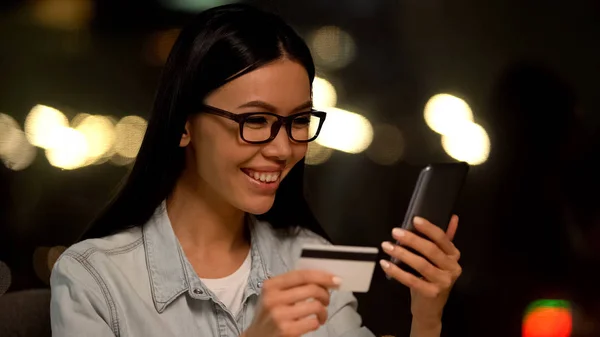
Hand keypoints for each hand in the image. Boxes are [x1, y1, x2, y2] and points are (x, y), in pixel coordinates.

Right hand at [242, 269, 340, 336]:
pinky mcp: (286, 331)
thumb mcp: (274, 295)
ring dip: (323, 311)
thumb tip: (324, 279)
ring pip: (315, 306)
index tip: (335, 280)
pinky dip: (317, 323)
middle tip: (326, 300)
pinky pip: (312, 322)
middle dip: (325, 294)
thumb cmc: (270, 314)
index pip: (302, 275)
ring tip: (321, 315)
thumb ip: (293, 285)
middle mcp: (273, 298)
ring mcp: (279, 315)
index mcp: (271, 285)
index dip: (322, 276)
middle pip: (312, 289)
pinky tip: (312, 324)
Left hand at [379, 215, 461, 329]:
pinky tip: (385, 264)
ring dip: (402, 253)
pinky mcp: (432, 293)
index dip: (429, 228)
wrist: (430, 308)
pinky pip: (411, 280)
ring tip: (387, 246)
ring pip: (421, 264)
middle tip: (394, 232)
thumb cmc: (431, 278)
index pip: (442, 238)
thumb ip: (444, 239)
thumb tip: (453, 217)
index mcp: (454, 256)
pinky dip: (397, 271)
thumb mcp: (438, 259)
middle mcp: (453, 268)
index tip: (414, 219)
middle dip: (411, 239)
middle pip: (431, 250)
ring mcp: (444, 282)